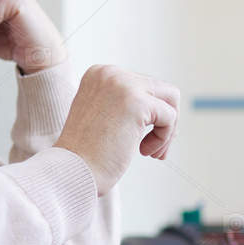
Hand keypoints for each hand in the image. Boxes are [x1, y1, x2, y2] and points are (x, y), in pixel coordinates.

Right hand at [55, 65, 179, 193]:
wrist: (73, 171)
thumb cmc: (88, 154)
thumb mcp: (104, 115)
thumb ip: (127, 103)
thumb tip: (165, 105)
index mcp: (100, 73)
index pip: (143, 84)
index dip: (150, 114)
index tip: (142, 138)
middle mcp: (111, 73)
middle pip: (161, 89)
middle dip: (164, 121)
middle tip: (154, 149)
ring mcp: (124, 85)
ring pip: (171, 99)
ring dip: (168, 129)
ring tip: (151, 152)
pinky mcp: (137, 103)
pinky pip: (170, 117)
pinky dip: (164, 138)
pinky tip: (144, 152)